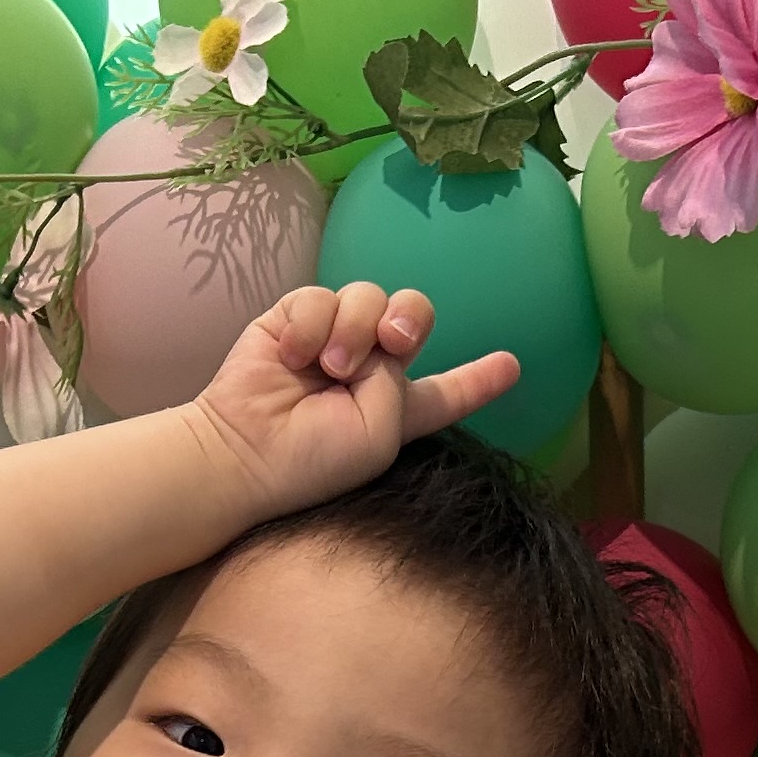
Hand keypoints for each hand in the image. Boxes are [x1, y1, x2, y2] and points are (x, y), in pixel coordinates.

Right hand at [190, 283, 519, 523]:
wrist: (245, 449)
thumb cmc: (314, 460)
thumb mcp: (381, 434)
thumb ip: (397, 383)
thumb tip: (367, 340)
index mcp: (397, 409)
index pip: (447, 390)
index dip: (479, 379)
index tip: (512, 366)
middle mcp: (368, 371)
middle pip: (413, 314)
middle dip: (411, 316)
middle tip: (395, 340)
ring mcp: (329, 341)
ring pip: (367, 297)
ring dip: (355, 328)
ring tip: (329, 366)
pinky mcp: (291, 321)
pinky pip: (319, 296)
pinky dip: (311, 324)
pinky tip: (293, 355)